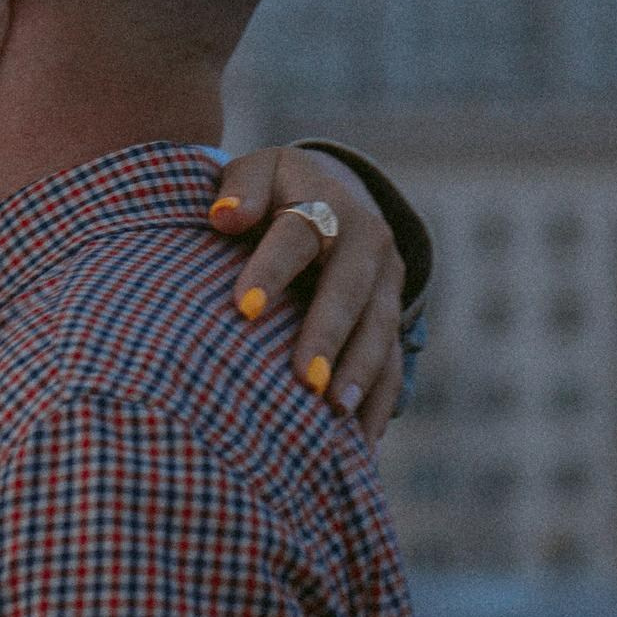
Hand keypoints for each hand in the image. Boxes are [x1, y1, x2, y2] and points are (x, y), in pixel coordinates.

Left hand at [208, 146, 405, 436]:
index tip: (243, 310)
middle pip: (349, 289)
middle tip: (305, 382)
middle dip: (329, 334)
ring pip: (378, 330)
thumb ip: (239, 189)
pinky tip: (362, 443)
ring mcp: (388, 281)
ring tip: (336, 415)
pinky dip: (378, 402)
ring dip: (360, 373)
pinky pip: (392, 363)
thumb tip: (223, 217)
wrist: (331, 197)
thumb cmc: (274, 192)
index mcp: (327, 201)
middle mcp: (367, 240)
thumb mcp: (257, 173)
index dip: (272, 270)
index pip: (299, 234)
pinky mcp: (392, 317)